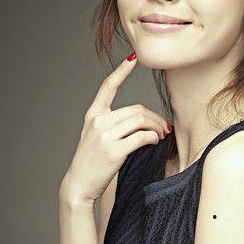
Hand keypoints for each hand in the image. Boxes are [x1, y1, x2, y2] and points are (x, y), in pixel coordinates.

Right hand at [60, 53, 170, 204]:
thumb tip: (143, 120)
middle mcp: (98, 121)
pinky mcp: (114, 150)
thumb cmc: (91, 162)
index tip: (133, 58)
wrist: (80, 184)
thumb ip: (112, 124)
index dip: (121, 71)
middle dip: (154, 117)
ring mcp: (105, 136)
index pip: (108, 86)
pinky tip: (155, 141)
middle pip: (136, 109)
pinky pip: (142, 137)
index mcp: (93, 115)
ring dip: (156, 127)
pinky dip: (153, 138)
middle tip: (163, 127)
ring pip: (141, 121)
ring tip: (161, 135)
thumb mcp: (95, 137)